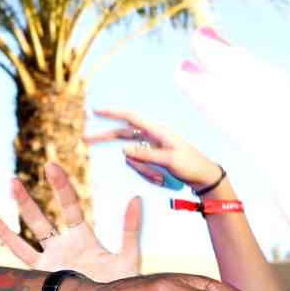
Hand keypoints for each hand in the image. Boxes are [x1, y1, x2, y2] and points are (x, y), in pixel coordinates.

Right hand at [0, 163, 141, 283]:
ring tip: (0, 197)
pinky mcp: (40, 276)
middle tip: (13, 181)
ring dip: (14, 218)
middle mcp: (62, 247)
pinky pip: (18, 256)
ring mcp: (49, 261)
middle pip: (41, 218)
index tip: (51, 166)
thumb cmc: (120, 289)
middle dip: (27, 200)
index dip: (61, 186)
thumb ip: (130, 229)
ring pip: (27, 234)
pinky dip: (4, 237)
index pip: (70, 206)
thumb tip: (137, 198)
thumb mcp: (129, 258)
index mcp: (83, 238)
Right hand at [84, 108, 222, 193]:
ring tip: (160, 178)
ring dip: (142, 170)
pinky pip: (139, 165)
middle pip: (123, 135)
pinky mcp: (152, 158)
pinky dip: (146, 174)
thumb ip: (146, 155)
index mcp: (158, 131)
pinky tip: (160, 179)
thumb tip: (123, 150)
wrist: (204, 177)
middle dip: (106, 138)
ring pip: (132, 157)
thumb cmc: (191, 164)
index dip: (113, 113)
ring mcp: (151, 148)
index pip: (131, 118)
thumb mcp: (169, 161)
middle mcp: (152, 136)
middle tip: (86, 139)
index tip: (96, 111)